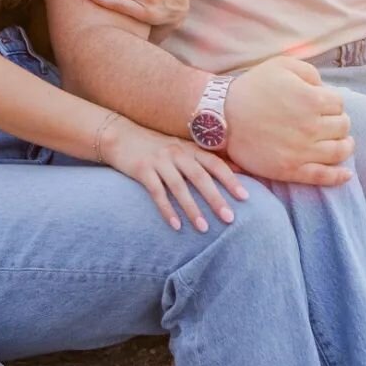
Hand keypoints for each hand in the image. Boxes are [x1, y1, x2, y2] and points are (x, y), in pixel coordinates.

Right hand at [96, 115, 248, 230]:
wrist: (121, 136)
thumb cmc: (157, 147)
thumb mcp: (183, 148)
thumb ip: (206, 159)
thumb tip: (239, 169)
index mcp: (190, 148)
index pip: (215, 163)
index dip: (231, 179)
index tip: (245, 197)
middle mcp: (177, 153)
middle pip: (200, 177)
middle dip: (215, 198)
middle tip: (229, 218)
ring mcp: (159, 161)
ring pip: (179, 187)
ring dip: (192, 209)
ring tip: (203, 229)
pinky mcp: (142, 170)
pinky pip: (157, 192)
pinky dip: (167, 210)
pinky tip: (176, 226)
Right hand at [224, 57, 353, 185]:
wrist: (223, 116)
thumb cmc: (252, 88)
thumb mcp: (281, 65)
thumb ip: (309, 72)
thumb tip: (324, 87)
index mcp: (312, 100)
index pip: (339, 104)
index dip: (332, 103)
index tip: (323, 106)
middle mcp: (312, 127)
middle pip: (342, 127)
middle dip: (339, 123)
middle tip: (330, 123)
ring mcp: (302, 151)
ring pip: (339, 151)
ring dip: (345, 146)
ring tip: (343, 144)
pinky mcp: (291, 170)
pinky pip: (323, 176)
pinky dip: (339, 177)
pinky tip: (346, 175)